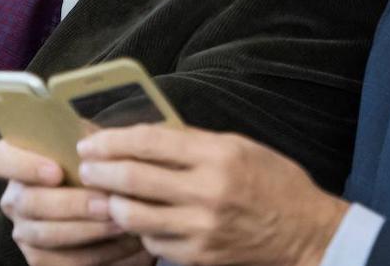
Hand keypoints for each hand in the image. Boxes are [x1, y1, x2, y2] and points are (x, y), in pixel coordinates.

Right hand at [0, 140, 154, 265]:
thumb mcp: (89, 140)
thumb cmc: (94, 159)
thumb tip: (94, 148)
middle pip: (29, 203)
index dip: (23, 166)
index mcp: (14, 159)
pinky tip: (125, 243)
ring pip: (46, 235)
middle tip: (106, 203)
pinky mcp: (40, 259)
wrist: (107, 195)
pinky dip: (98, 254)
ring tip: (121, 223)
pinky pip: (63, 262)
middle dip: (71, 205)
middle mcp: (13, 197)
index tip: (56, 171)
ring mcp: (24, 230)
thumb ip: (85, 140)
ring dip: (87, 231)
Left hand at [77, 125, 349, 265]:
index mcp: (217, 155)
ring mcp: (201, 228)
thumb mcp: (238, 146)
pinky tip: (137, 219)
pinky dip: (140, 230)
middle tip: (84, 166)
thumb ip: (192, 142)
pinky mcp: (199, 256)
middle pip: (133, 179)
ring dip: (111, 203)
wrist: (305, 233)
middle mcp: (207, 191)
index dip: (112, 140)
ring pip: (134, 216)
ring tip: (102, 194)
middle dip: (99, 171)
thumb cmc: (272, 181)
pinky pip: (153, 242)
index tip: (91, 140)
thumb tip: (142, 137)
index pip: (149, 142)